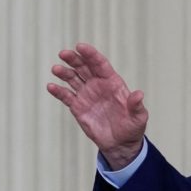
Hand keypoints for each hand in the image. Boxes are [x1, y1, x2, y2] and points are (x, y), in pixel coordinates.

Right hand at [47, 43, 146, 168]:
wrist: (120, 143)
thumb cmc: (132, 127)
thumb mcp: (138, 117)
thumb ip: (136, 105)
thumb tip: (139, 94)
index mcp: (112, 82)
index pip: (100, 64)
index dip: (90, 54)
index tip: (80, 46)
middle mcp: (98, 84)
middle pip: (84, 67)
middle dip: (74, 59)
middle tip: (63, 53)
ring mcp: (87, 94)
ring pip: (73, 78)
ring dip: (64, 72)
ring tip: (56, 69)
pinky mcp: (78, 107)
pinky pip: (66, 96)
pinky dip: (58, 91)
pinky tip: (51, 86)